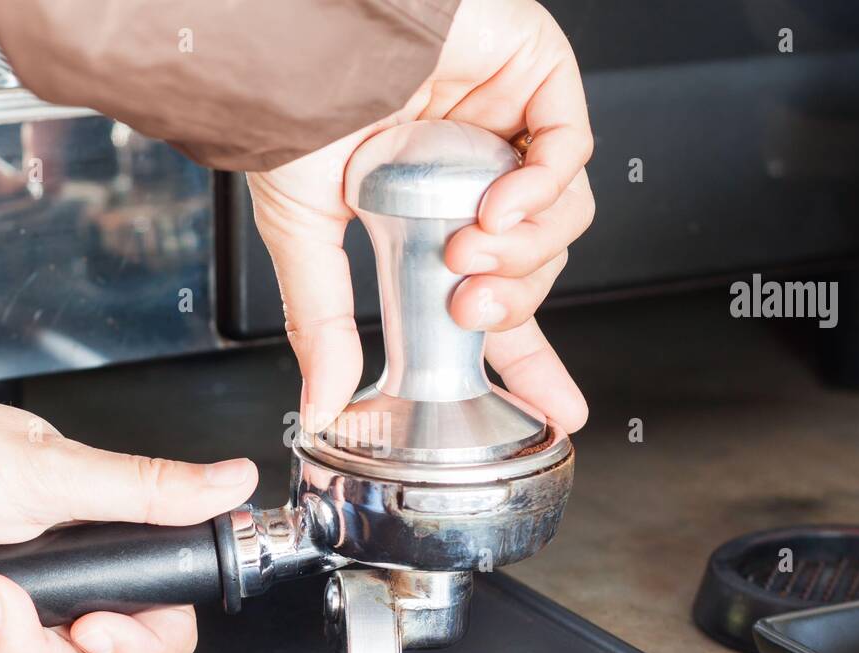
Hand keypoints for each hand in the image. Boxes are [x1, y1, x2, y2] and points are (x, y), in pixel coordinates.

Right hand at [247, 0, 592, 432]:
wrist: (296, 32)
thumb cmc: (290, 105)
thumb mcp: (303, 232)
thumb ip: (323, 322)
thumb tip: (321, 403)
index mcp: (429, 219)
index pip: (495, 302)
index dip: (528, 358)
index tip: (557, 409)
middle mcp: (474, 177)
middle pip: (535, 266)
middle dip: (512, 302)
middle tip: (466, 307)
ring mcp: (510, 128)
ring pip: (563, 216)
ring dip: (525, 251)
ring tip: (469, 251)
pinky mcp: (536, 78)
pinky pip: (569, 151)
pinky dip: (542, 187)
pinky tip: (500, 201)